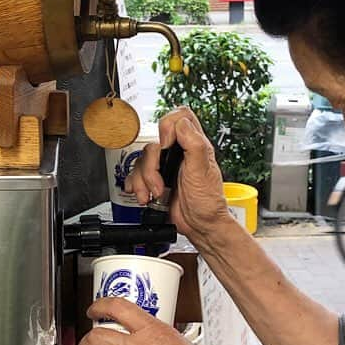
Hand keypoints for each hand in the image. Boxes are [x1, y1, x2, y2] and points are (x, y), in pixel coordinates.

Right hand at [126, 107, 231, 243]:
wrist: (200, 226)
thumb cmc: (208, 203)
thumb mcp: (203, 170)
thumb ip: (194, 143)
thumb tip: (181, 124)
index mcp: (195, 145)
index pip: (180, 117)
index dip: (169, 125)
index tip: (168, 144)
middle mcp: (179, 153)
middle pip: (154, 142)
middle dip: (152, 164)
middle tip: (161, 180)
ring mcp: (166, 167)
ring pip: (142, 159)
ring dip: (144, 180)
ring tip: (156, 193)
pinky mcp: (155, 181)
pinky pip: (136, 174)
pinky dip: (136, 185)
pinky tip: (144, 195)